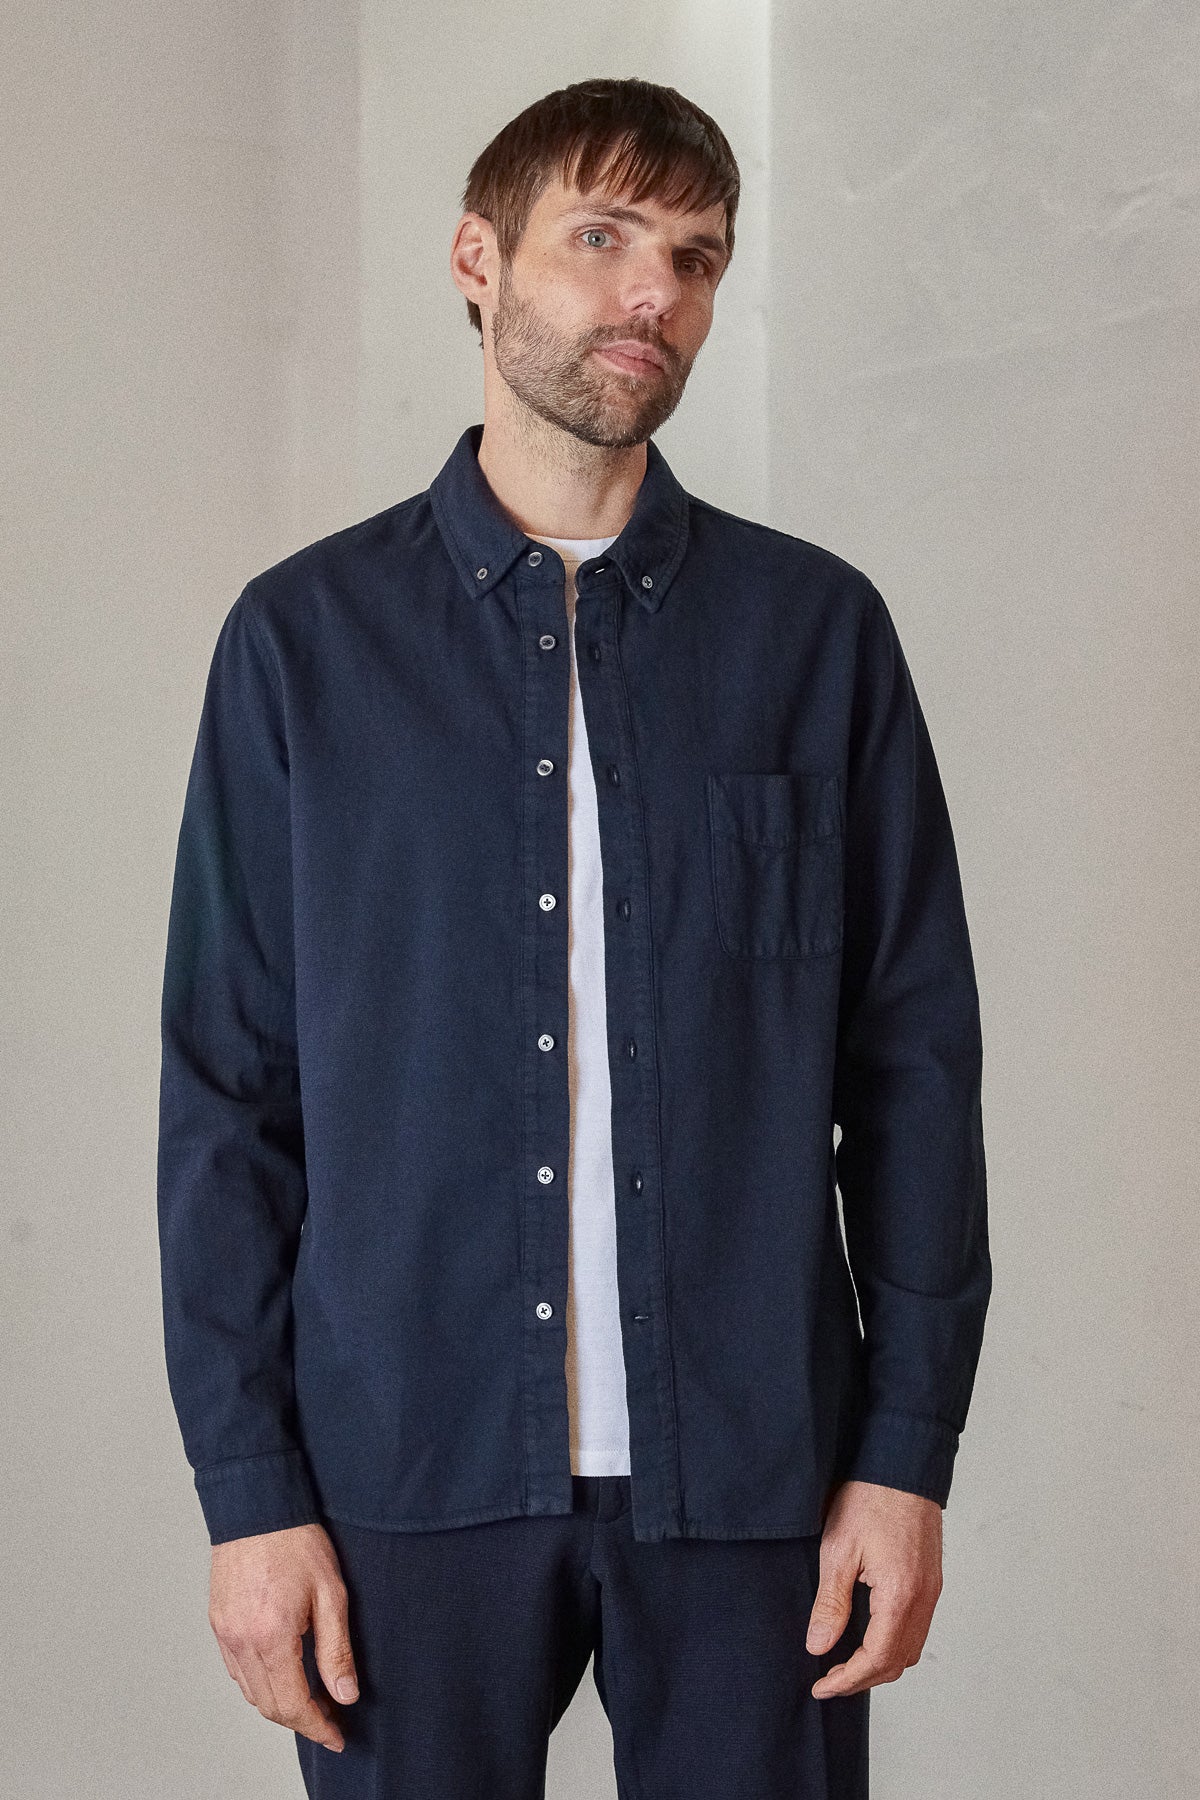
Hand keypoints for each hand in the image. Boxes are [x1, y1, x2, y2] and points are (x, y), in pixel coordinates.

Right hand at [208, 1522, 359, 1751]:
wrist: (258, 1506)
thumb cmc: (296, 1542)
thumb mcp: (331, 1593)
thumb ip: (336, 1649)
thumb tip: (345, 1695)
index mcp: (271, 1638)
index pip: (292, 1704)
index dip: (317, 1727)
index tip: (336, 1738)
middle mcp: (241, 1642)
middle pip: (269, 1706)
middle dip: (301, 1721)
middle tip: (329, 1722)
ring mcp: (225, 1634)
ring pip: (250, 1692)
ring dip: (279, 1704)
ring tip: (310, 1700)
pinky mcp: (218, 1623)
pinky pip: (237, 1671)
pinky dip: (259, 1683)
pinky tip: (281, 1674)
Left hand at [805, 1479, 942, 1698]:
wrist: (900, 1464)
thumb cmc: (869, 1498)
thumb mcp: (838, 1550)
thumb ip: (831, 1603)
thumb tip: (820, 1646)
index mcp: (900, 1595)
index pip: (877, 1659)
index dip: (848, 1680)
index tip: (821, 1687)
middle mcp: (923, 1598)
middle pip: (898, 1662)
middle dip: (863, 1678)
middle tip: (829, 1679)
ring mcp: (931, 1589)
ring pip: (910, 1648)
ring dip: (880, 1663)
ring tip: (845, 1661)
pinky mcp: (931, 1579)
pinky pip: (916, 1627)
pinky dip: (893, 1641)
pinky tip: (868, 1634)